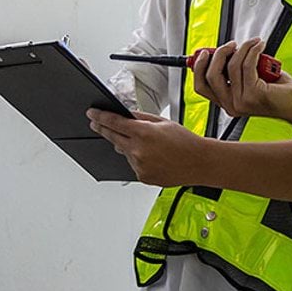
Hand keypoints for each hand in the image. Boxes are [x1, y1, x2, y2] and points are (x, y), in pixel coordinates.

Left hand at [86, 109, 204, 187]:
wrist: (199, 163)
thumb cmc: (186, 142)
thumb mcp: (163, 122)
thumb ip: (141, 118)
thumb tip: (125, 115)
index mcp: (144, 133)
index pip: (114, 122)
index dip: (100, 117)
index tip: (92, 114)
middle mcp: (139, 150)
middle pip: (112, 137)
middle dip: (102, 129)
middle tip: (95, 124)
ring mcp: (139, 165)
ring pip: (124, 152)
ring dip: (128, 146)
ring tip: (150, 145)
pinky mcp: (142, 176)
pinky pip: (133, 164)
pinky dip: (138, 159)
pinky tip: (154, 157)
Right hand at [190, 38, 291, 121]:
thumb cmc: (278, 91)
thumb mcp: (250, 78)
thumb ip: (234, 70)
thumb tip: (221, 51)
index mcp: (227, 103)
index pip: (201, 86)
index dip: (198, 67)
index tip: (204, 53)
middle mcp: (231, 105)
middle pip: (210, 75)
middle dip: (219, 53)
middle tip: (231, 45)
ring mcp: (242, 101)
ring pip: (232, 65)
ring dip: (243, 47)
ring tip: (254, 43)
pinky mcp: (254, 94)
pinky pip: (248, 64)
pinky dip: (253, 50)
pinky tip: (260, 46)